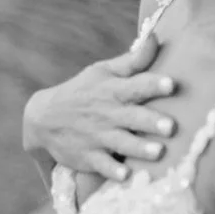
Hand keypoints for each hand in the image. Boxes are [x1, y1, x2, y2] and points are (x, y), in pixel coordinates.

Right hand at [22, 32, 177, 181]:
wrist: (42, 119)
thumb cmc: (83, 92)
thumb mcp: (102, 72)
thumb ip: (133, 60)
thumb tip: (157, 37)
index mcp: (113, 90)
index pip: (136, 85)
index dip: (153, 84)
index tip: (171, 84)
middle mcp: (107, 114)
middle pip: (132, 117)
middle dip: (151, 121)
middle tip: (171, 126)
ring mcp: (97, 137)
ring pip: (122, 143)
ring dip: (139, 148)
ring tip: (158, 152)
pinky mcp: (88, 157)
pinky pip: (102, 165)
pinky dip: (112, 171)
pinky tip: (125, 176)